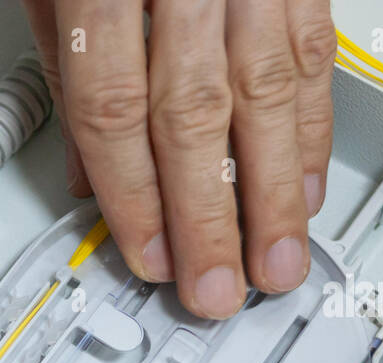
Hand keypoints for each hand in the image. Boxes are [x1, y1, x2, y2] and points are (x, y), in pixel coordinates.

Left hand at [22, 0, 335, 317]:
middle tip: (215, 287)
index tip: (151, 258)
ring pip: (267, 94)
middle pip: (192, 116)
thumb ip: (67, 75)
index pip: (113, 110)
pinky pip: (314, 56)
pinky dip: (312, 132)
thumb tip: (84, 174)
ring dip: (273, 194)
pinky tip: (305, 191)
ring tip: (273, 263)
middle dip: (207, 218)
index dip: (133, 196)